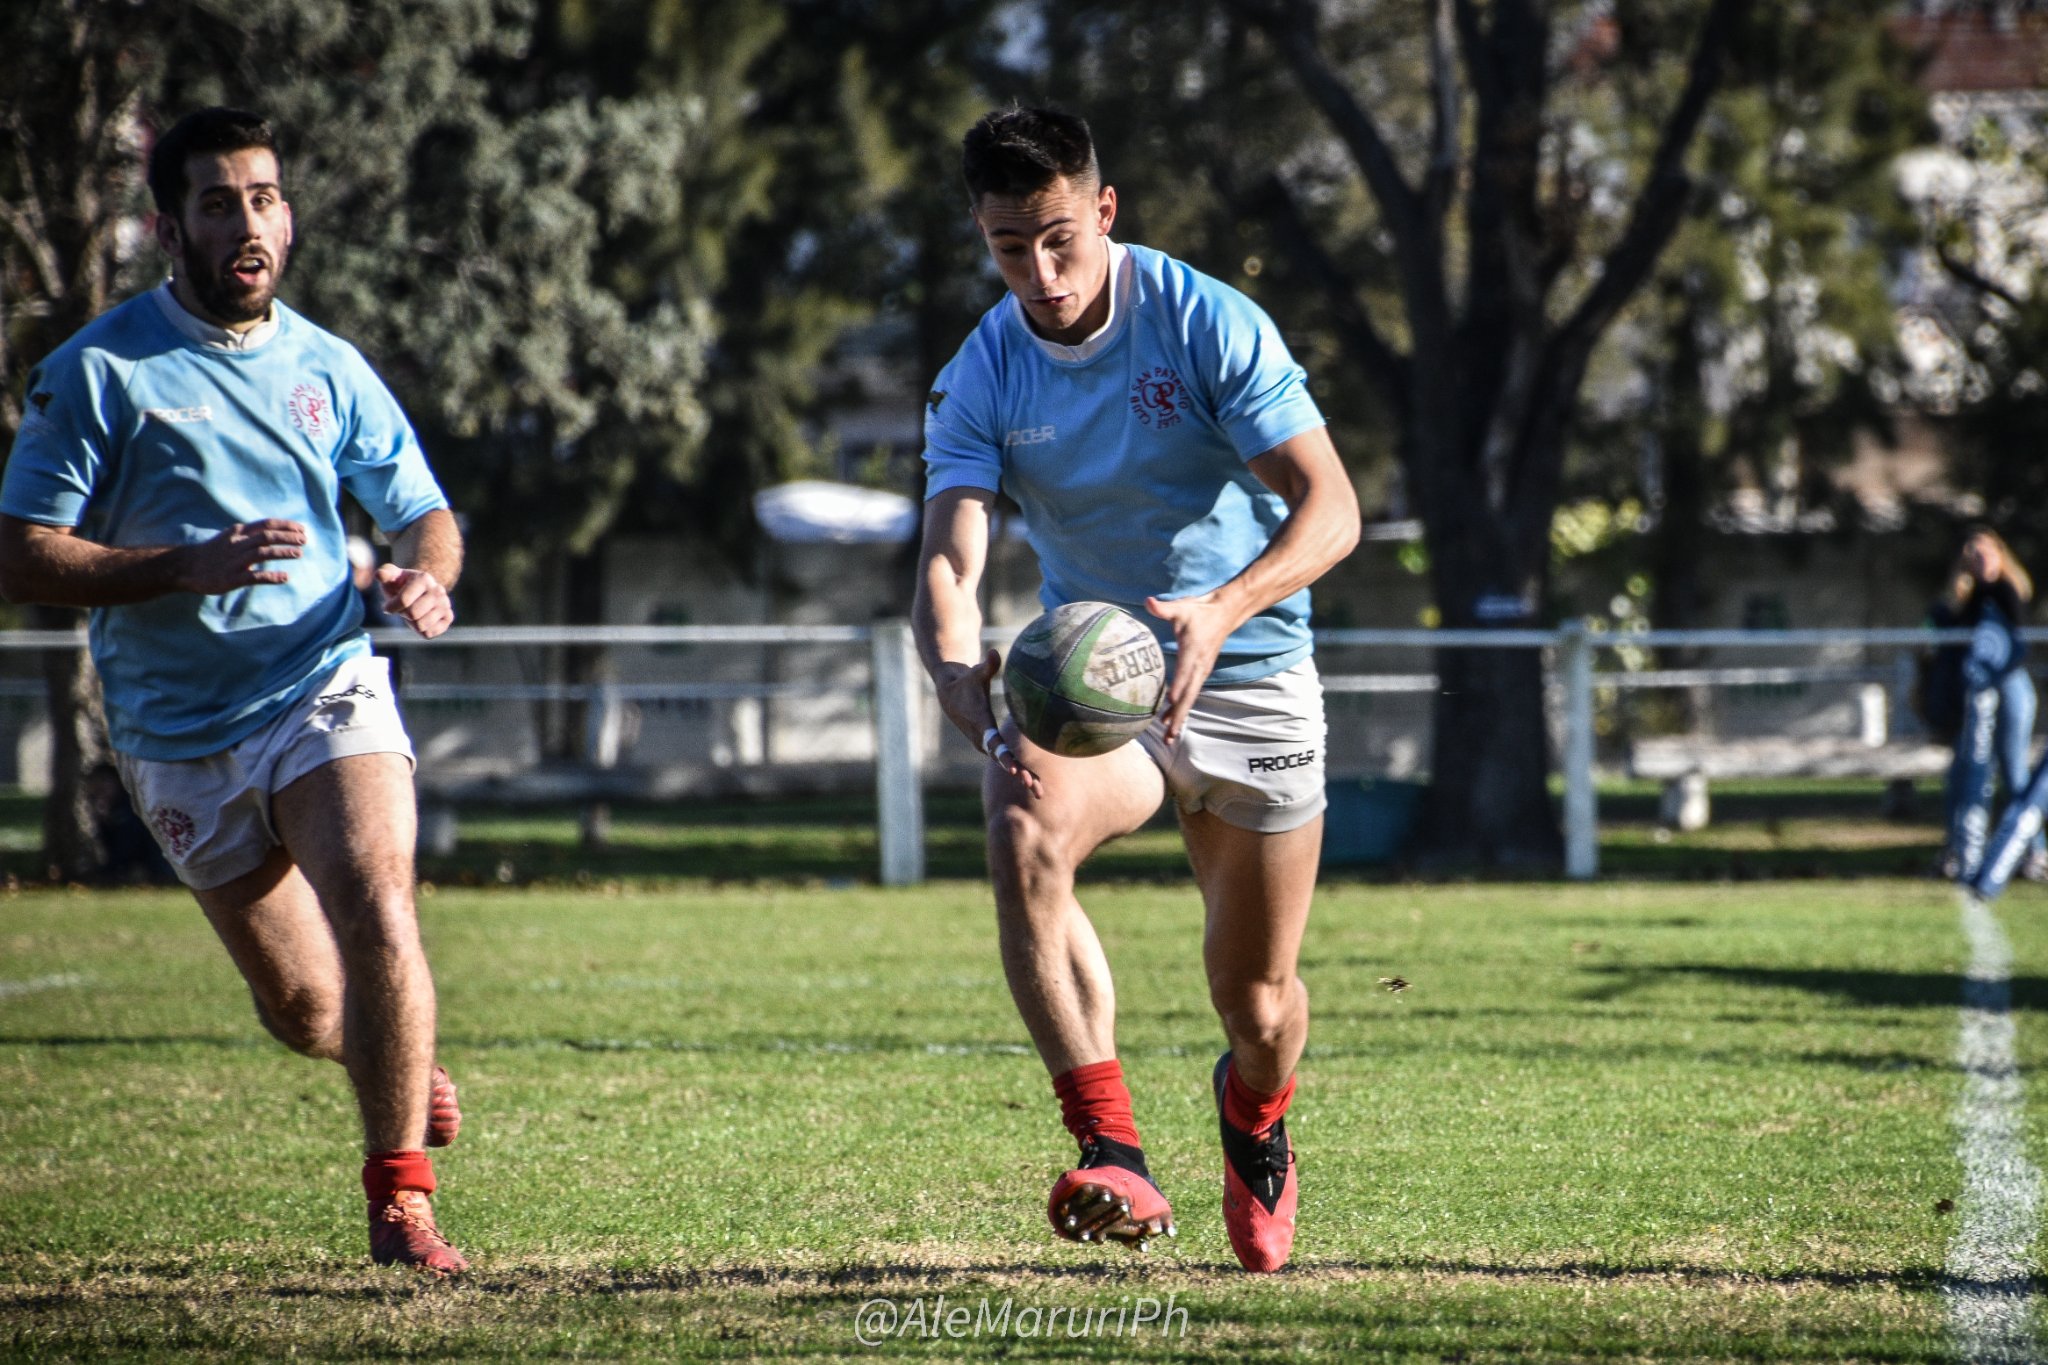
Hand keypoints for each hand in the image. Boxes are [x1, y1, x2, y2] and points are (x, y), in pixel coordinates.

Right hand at [176, 520, 305, 593]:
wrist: (187, 567)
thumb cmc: (214, 552)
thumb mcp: (231, 536)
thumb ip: (251, 534)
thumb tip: (277, 532)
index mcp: (238, 532)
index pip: (265, 524)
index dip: (285, 525)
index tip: (302, 528)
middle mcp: (237, 544)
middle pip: (266, 536)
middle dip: (287, 537)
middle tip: (304, 540)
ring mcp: (234, 561)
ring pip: (262, 553)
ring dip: (282, 552)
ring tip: (298, 553)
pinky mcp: (231, 578)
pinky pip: (254, 577)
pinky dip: (271, 577)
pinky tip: (285, 577)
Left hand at [377, 562, 454, 637]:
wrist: (419, 590)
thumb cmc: (400, 585)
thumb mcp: (391, 577)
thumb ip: (384, 574)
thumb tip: (380, 575)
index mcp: (424, 579)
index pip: (404, 600)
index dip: (391, 607)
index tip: (387, 606)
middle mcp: (438, 591)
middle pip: (413, 614)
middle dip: (403, 614)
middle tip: (403, 609)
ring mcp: (445, 604)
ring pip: (421, 626)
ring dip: (412, 623)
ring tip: (413, 613)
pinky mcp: (448, 617)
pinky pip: (430, 633)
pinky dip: (421, 630)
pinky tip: (421, 619)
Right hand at [933, 648, 1042, 795]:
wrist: (950, 695)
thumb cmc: (966, 681)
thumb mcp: (974, 673)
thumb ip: (986, 666)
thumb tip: (994, 652)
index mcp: (981, 726)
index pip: (993, 743)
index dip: (1003, 755)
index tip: (1013, 767)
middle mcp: (983, 739)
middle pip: (1003, 759)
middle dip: (1018, 772)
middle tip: (1033, 786)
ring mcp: (987, 745)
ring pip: (1007, 764)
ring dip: (1023, 777)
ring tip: (1040, 792)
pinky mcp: (992, 746)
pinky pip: (1009, 760)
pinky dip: (1022, 771)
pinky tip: (1038, 783)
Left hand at [1145, 591, 1237, 743]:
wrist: (1225, 613)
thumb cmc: (1200, 611)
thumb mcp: (1182, 607)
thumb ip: (1164, 608)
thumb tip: (1148, 602)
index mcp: (1194, 650)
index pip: (1185, 670)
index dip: (1179, 685)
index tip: (1170, 700)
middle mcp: (1199, 665)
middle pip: (1189, 694)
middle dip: (1179, 715)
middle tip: (1169, 734)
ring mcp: (1202, 671)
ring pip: (1190, 698)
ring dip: (1180, 717)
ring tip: (1169, 737)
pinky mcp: (1201, 673)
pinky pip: (1191, 694)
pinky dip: (1182, 708)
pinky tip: (1170, 721)